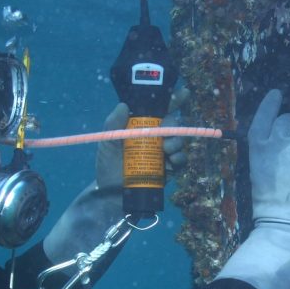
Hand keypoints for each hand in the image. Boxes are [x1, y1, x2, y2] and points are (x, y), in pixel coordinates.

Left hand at [42, 89, 188, 265]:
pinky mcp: (168, 170)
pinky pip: (181, 161)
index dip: (173, 100)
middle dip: (174, 123)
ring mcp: (163, 154)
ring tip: (167, 148)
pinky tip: (172, 160)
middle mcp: (155, 138)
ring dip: (177, 141)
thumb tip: (123, 105)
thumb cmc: (107, 166)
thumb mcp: (106, 143)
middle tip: (166, 129)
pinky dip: (180, 158)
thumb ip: (112, 124)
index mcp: (141, 126)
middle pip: (173, 124)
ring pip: (179, 140)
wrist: (110, 195)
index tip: (183, 93)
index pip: (159, 109)